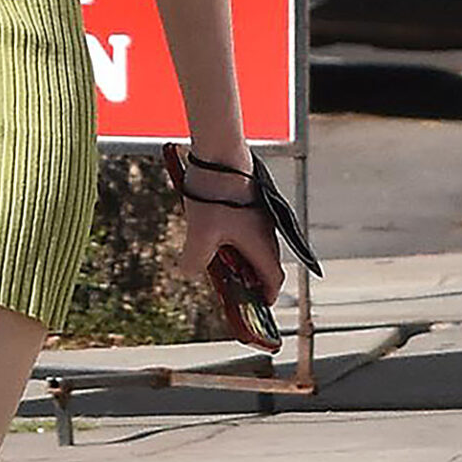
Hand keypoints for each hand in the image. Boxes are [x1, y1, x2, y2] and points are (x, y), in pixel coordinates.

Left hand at [175, 177, 284, 306]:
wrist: (220, 156)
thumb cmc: (215, 196)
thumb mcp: (199, 234)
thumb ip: (194, 261)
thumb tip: (188, 272)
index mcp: (262, 245)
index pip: (273, 279)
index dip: (266, 296)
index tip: (257, 306)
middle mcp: (267, 233)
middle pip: (263, 264)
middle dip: (249, 279)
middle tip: (230, 288)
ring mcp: (261, 217)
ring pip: (254, 246)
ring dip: (239, 258)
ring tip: (215, 261)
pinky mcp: (252, 203)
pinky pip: (247, 230)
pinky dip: (234, 240)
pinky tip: (211, 234)